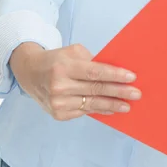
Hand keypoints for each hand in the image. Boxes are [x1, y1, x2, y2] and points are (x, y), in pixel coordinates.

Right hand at [9, 42, 140, 120]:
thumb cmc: (57, 60)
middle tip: (136, 93)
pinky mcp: (58, 114)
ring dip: (112, 105)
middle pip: (96, 89)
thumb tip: (117, 73)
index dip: (115, 75)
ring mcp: (57, 102)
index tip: (132, 77)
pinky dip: (100, 110)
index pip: (94, 72)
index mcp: (63, 66)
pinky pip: (85, 112)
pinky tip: (111, 109)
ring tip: (128, 105)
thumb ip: (93, 61)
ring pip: (92, 104)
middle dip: (119, 92)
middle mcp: (59, 86)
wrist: (30, 73)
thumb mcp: (73, 53)